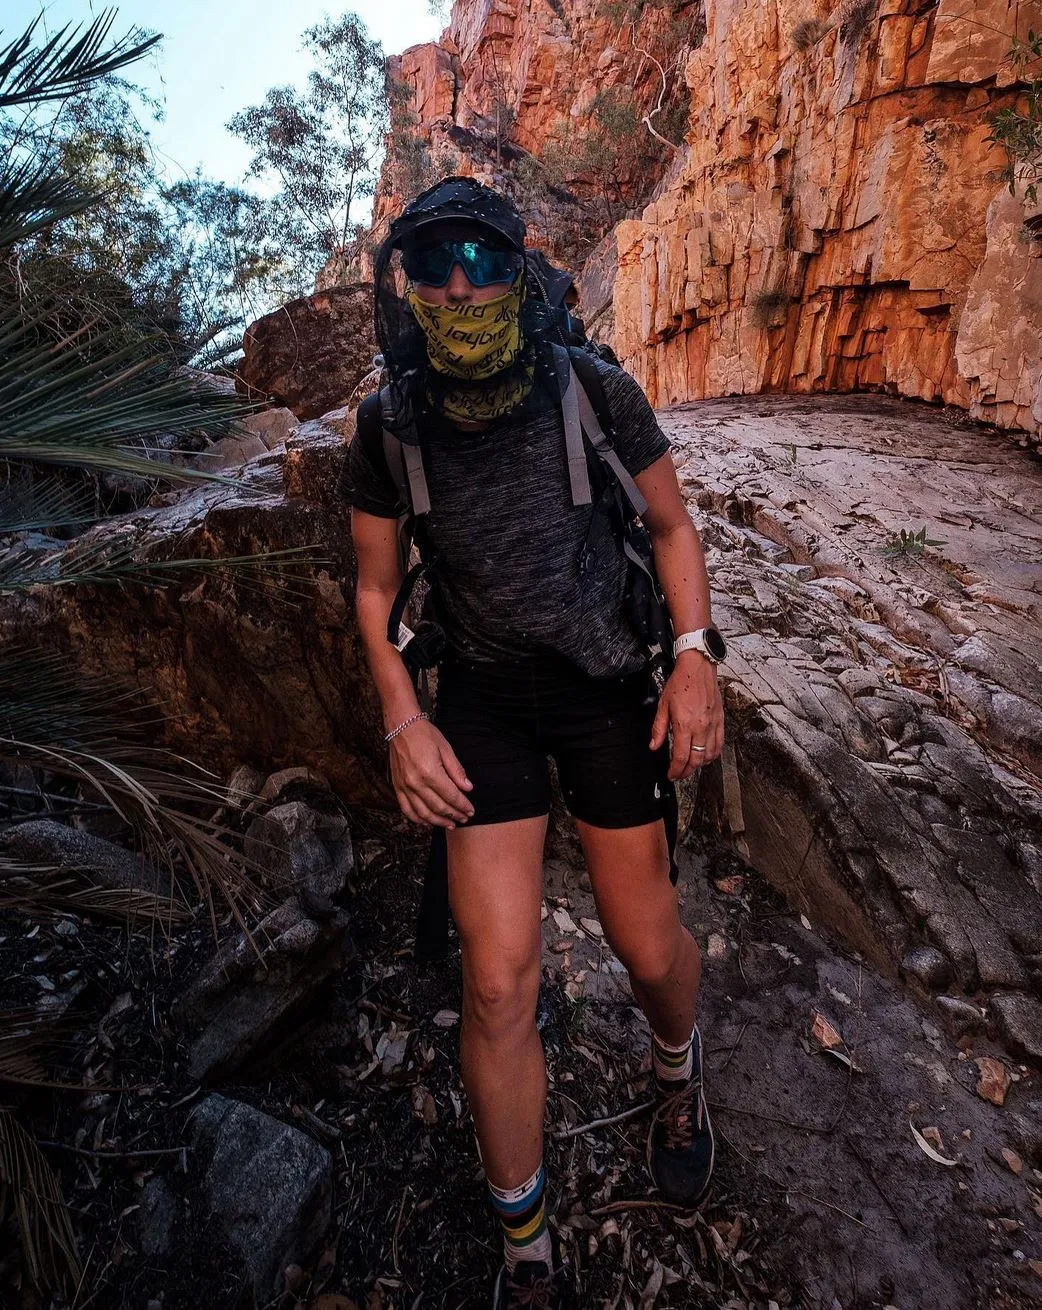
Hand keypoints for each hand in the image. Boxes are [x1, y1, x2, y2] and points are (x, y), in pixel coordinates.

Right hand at [389, 719, 474, 827]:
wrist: (401, 726)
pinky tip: (427, 822)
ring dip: (438, 821)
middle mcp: (416, 783)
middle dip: (454, 815)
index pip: (451, 796)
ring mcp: (404, 786)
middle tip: (464, 819)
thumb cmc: (425, 735)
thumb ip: (457, 771)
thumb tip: (468, 788)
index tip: (471, 811)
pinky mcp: (397, 787)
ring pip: (422, 813)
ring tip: (450, 824)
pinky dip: (417, 819)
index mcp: (430, 773)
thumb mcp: (446, 749)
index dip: (462, 806)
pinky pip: (406, 809)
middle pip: (438, 807)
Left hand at [649, 652, 724, 780]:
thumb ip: (658, 728)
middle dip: (686, 771)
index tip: (671, 775)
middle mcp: (701, 727)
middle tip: (679, 774)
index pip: (681, 757)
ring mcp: (712, 725)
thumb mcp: (663, 706)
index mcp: (685, 724)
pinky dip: (713, 754)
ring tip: (690, 766)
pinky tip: (706, 755)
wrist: (698, 668)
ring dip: (700, 765)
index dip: (675, 770)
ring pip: (710, 755)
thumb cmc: (681, 683)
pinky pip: (719, 744)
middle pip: (696, 760)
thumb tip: (654, 745)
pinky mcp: (720, 720)